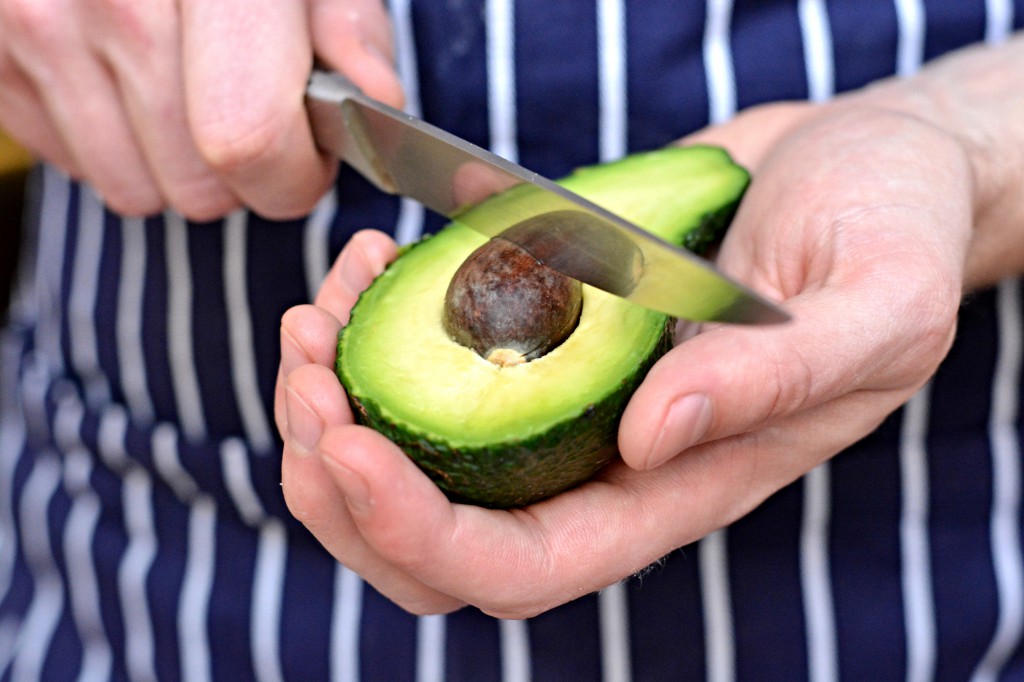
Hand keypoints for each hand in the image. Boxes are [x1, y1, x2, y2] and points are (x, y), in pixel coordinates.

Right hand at [0, 0, 400, 219]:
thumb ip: (348, 22)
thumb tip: (379, 103)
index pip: (246, 136)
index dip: (294, 176)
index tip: (311, 159)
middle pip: (196, 183)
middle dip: (245, 178)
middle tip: (253, 117)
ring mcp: (36, 19)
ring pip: (134, 191)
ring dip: (177, 168)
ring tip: (188, 95)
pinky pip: (75, 165)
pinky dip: (115, 144)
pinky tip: (130, 82)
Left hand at [275, 96, 981, 617]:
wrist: (868, 168)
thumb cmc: (891, 233)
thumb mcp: (873, 305)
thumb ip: (776, 379)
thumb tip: (654, 436)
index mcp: (682, 483)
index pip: (524, 566)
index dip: (420, 533)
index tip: (348, 445)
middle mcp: (609, 459)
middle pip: (436, 541)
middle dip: (342, 478)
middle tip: (306, 371)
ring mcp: (569, 396)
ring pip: (417, 458)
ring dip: (334, 402)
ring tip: (312, 316)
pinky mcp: (545, 330)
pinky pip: (434, 364)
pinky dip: (374, 331)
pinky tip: (367, 268)